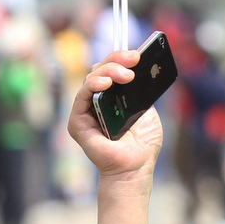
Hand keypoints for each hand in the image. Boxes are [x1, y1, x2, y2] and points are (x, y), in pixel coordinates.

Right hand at [67, 49, 164, 181]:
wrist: (136, 168)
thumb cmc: (142, 144)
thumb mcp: (147, 111)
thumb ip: (139, 92)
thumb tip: (140, 69)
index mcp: (113, 96)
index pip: (111, 70)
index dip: (121, 59)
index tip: (137, 55)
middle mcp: (97, 101)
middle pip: (100, 70)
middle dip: (116, 61)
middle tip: (134, 60)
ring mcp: (85, 110)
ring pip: (90, 79)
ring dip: (108, 71)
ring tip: (126, 75)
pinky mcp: (77, 121)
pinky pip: (81, 97)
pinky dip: (92, 86)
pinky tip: (106, 83)